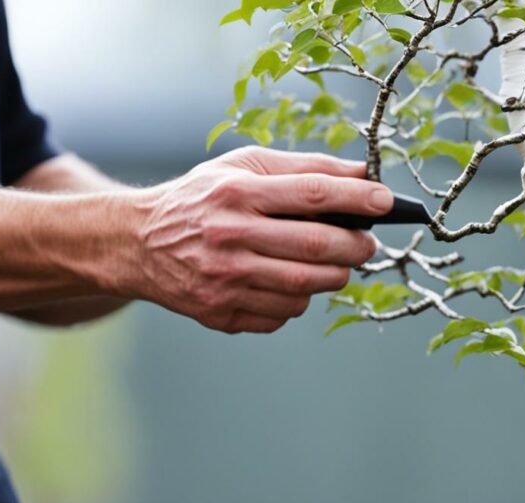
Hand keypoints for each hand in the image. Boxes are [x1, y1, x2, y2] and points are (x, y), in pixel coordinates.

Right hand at [127, 146, 392, 333]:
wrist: (136, 243)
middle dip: (356, 246)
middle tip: (367, 243)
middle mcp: (228, 237)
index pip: (311, 194)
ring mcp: (223, 280)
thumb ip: (303, 168)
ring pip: (305, 287)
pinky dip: (298, 299)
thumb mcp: (242, 167)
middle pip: (316, 247)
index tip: (388, 202)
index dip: (358, 198)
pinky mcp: (220, 312)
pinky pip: (283, 313)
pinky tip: (288, 282)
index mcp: (236, 193)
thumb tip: (362, 172)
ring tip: (333, 263)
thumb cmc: (202, 198)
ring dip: (332, 276)